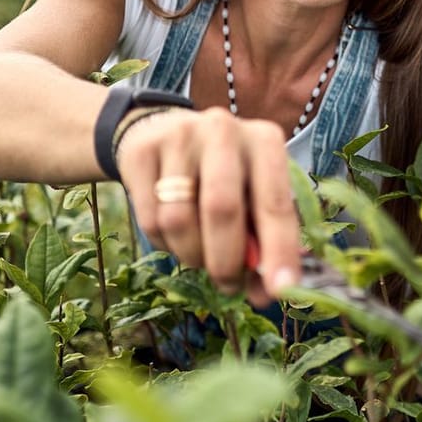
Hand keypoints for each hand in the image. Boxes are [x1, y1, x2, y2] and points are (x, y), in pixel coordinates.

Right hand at [114, 107, 302, 305]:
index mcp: (264, 140)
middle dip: (226, 261)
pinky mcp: (140, 153)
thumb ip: (264, 240)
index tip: (281, 290)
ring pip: (179, 220)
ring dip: (192, 255)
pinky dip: (165, 244)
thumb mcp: (252, 196)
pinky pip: (149, 221)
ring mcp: (178, 137)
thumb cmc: (222, 175)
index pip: (275, 202)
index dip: (279, 250)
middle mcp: (223, 130)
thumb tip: (269, 291)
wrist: (161, 134)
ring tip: (199, 254)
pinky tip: (174, 235)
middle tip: (229, 285)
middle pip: (222, 209)